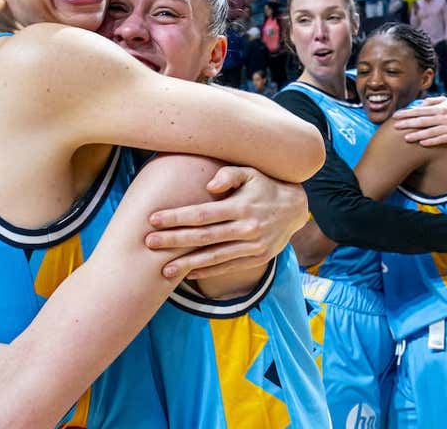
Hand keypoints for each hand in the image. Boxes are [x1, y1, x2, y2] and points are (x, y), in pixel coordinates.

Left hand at [146, 167, 308, 279]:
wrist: (297, 208)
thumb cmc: (265, 186)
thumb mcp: (251, 172)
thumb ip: (229, 174)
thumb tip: (209, 185)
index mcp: (241, 206)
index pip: (202, 214)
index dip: (177, 217)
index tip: (154, 220)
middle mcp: (246, 228)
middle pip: (203, 237)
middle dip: (174, 241)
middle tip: (149, 243)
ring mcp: (253, 246)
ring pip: (214, 257)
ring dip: (187, 263)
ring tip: (164, 270)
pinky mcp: (257, 258)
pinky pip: (228, 267)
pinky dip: (207, 271)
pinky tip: (189, 274)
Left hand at [391, 96, 446, 145]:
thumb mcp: (445, 101)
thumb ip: (431, 102)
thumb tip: (418, 105)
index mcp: (439, 108)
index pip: (419, 110)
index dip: (407, 113)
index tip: (396, 116)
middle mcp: (442, 117)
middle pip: (422, 121)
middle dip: (408, 123)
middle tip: (395, 126)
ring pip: (430, 131)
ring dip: (417, 134)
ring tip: (406, 137)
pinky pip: (440, 139)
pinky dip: (431, 141)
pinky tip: (422, 143)